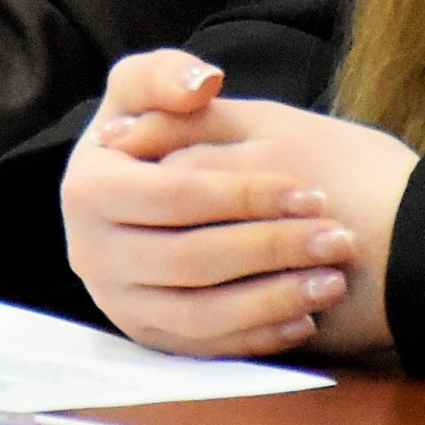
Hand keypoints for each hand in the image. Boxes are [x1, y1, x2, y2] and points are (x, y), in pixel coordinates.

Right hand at [60, 50, 415, 362]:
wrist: (138, 193)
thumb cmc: (153, 131)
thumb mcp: (146, 88)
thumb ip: (166, 74)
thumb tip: (203, 84)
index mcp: (87, 189)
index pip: (176, 196)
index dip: (246, 195)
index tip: (310, 192)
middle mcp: (90, 253)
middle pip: (190, 260)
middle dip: (271, 250)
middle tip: (336, 240)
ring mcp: (116, 302)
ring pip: (199, 315)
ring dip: (272, 301)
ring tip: (332, 282)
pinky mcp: (146, 335)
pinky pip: (204, 350)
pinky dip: (256, 337)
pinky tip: (305, 318)